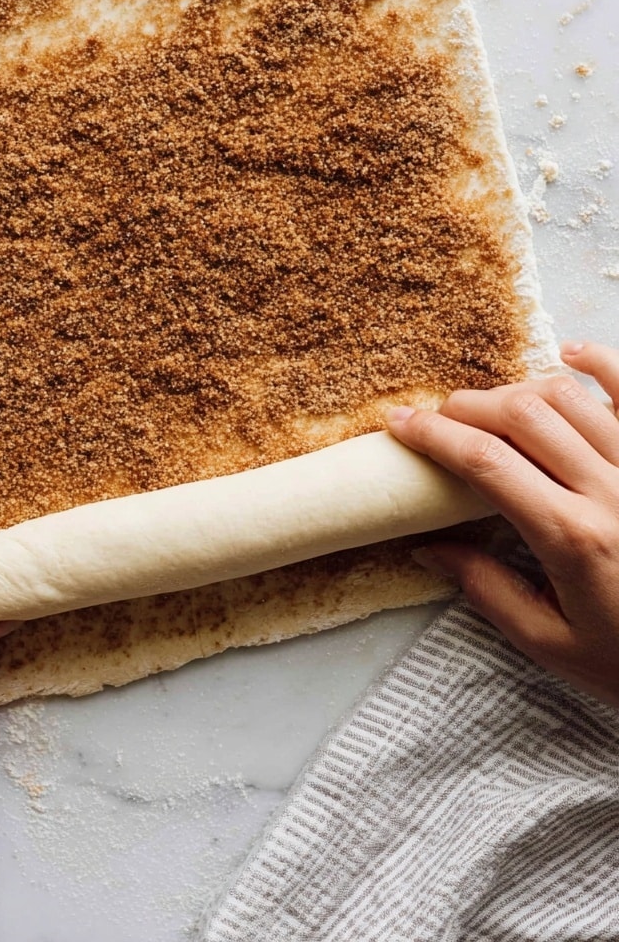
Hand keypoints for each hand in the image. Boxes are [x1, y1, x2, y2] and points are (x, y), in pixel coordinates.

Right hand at [387, 340, 618, 708]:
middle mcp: (611, 491)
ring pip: (570, 395)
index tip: (400, 424)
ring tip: (491, 405)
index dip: (433, 434)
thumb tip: (429, 551)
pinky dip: (600, 363)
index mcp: (573, 538)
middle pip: (522, 414)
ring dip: (518, 389)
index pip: (485, 461)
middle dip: (467, 406)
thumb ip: (488, 591)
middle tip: (439, 419)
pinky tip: (569, 355)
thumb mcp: (553, 642)